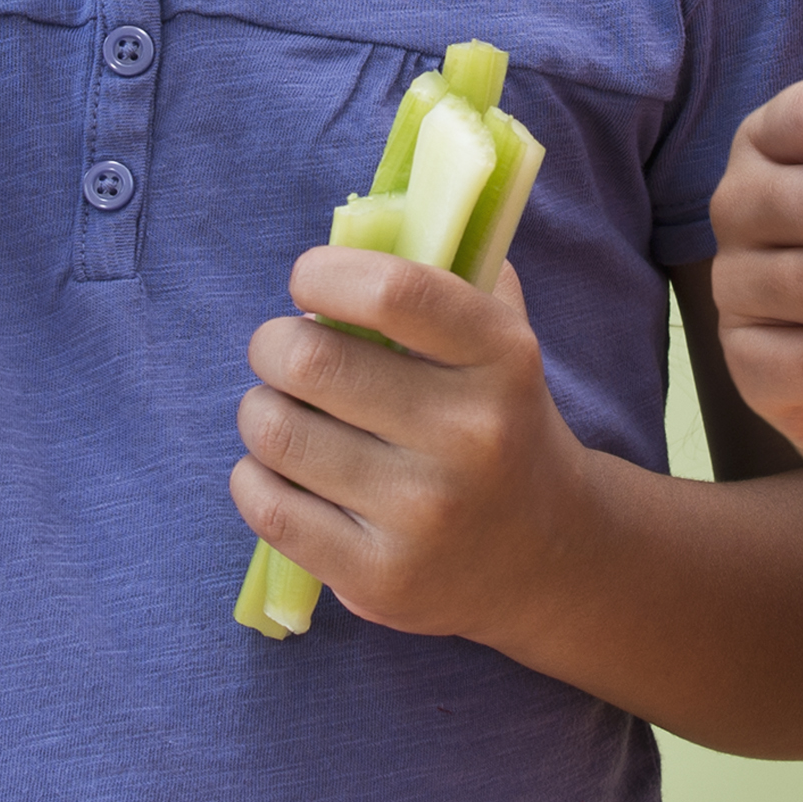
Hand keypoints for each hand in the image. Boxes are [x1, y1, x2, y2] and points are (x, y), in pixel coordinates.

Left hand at [232, 254, 600, 640]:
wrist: (550, 556)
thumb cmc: (501, 423)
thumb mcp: (503, 342)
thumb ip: (448, 274)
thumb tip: (362, 221)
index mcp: (502, 359)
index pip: (391, 291)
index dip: (323, 274)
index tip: (307, 281)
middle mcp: (470, 437)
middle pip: (309, 362)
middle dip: (273, 346)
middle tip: (282, 353)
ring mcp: (425, 515)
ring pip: (276, 433)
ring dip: (260, 411)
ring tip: (282, 413)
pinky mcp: (382, 580)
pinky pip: (268, 507)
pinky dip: (253, 477)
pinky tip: (280, 471)